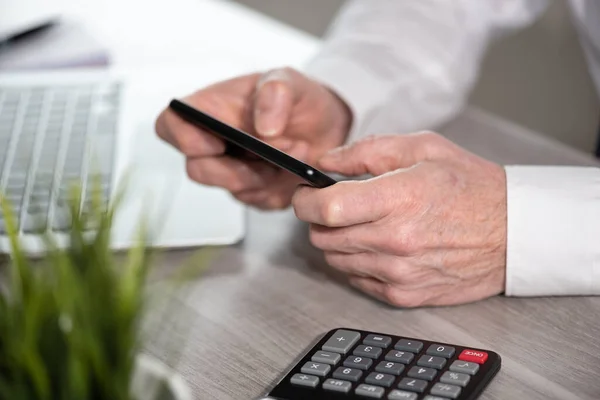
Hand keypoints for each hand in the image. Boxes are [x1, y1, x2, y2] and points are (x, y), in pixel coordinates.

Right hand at [155, 67, 350, 208]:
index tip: (217, 142)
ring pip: (234, 189)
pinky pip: (260, 201)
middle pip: (199, 169)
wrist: (326, 127)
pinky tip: (297, 166)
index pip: (170, 124)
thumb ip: (276, 92)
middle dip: (239, 167)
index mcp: (210, 109)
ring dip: (269, 174)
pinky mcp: (253, 193)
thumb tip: (264, 128)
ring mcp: (231, 171)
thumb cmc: (298, 99)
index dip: (183, 138)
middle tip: (280, 150)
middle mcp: (213, 143)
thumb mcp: (292, 81)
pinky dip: (282, 186)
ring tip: (298, 150)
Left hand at [291, 132, 506, 306]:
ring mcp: (399, 272)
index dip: (305, 201)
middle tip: (337, 206)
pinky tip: (378, 246)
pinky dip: (356, 262)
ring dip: (338, 240)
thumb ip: (365, 152)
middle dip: (320, 219)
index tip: (305, 195)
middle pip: (323, 237)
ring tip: (363, 223)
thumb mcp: (422, 149)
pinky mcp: (403, 294)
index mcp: (398, 199)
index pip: (326, 208)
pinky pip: (356, 280)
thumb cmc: (470, 186)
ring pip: (336, 260)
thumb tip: (325, 161)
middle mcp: (395, 240)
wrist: (511, 232)